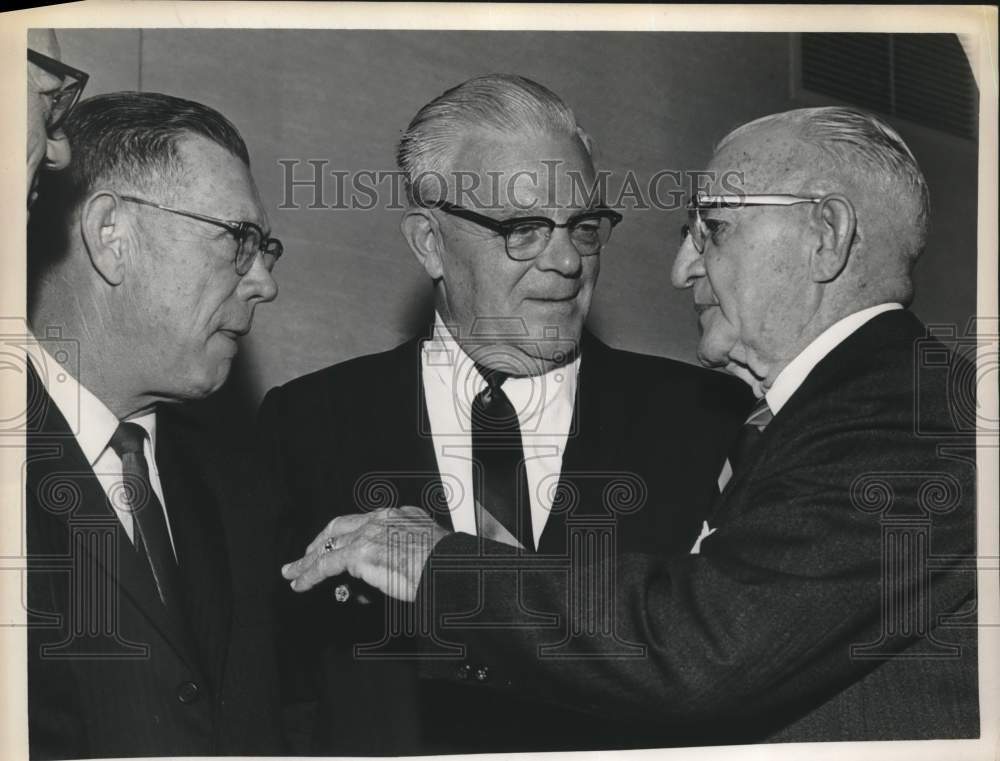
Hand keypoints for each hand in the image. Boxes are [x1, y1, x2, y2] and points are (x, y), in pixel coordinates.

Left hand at [281, 506, 449, 602]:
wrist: (451, 569)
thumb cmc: (447, 567)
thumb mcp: (427, 553)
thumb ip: (406, 555)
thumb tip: (389, 573)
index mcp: (402, 515)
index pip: (366, 522)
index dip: (349, 535)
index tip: (341, 545)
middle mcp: (383, 519)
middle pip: (342, 526)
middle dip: (322, 540)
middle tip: (307, 554)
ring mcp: (370, 533)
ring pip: (329, 544)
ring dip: (309, 561)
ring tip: (295, 573)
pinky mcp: (359, 553)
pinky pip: (326, 563)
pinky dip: (309, 574)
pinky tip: (300, 583)